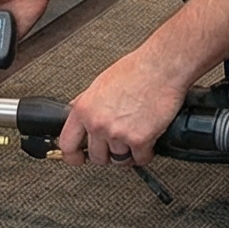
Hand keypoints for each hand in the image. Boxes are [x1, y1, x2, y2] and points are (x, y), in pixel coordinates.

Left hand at [64, 44, 192, 166]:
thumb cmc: (135, 70)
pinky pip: (140, 159)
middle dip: (108, 154)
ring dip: (128, 154)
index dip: (73, 156)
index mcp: (84, 109)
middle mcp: (98, 123)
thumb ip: (88, 103)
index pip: (67, 144)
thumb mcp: (100, 84)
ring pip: (120, 160)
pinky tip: (148, 143)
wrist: (161, 68)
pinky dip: (145, 154)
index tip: (78, 159)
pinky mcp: (139, 139)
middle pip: (97, 157)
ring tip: (134, 141)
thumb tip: (79, 111)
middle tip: (117, 145)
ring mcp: (117, 133)